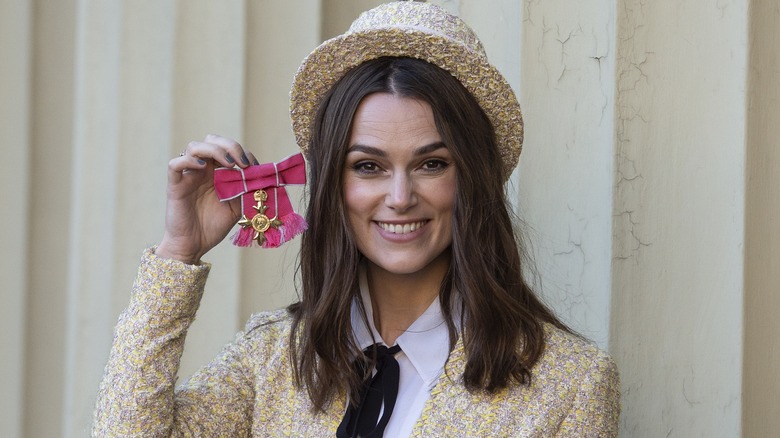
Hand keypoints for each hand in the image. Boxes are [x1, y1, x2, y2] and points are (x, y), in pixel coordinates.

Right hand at [155, 134, 258, 263]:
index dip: (242, 152)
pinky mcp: (174, 186)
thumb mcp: (236, 208)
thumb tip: (261, 177)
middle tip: (243, 161)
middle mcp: (202, 170)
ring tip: (229, 164)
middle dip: (230, 145)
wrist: (194, 246)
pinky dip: (189, 161)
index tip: (255, 165)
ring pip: (194, 147)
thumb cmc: (212, 227)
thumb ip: (245, 191)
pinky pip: (175, 164)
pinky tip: (203, 168)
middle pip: (211, 141)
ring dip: (214, 150)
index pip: (227, 149)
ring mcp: (187, 176)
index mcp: (217, 173)